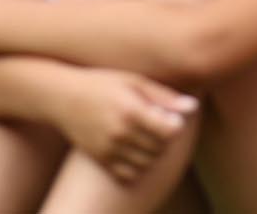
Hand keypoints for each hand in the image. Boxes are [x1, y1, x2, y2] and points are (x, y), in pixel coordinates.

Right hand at [54, 68, 197, 185]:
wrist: (62, 97)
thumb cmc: (102, 82)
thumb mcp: (134, 81)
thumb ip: (165, 97)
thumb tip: (193, 108)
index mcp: (131, 110)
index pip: (170, 131)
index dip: (176, 125)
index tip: (171, 117)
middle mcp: (120, 133)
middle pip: (161, 148)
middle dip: (166, 138)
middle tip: (159, 124)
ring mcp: (109, 149)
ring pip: (147, 163)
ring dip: (154, 152)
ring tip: (147, 135)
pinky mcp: (101, 160)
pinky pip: (129, 175)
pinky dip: (138, 166)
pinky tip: (135, 149)